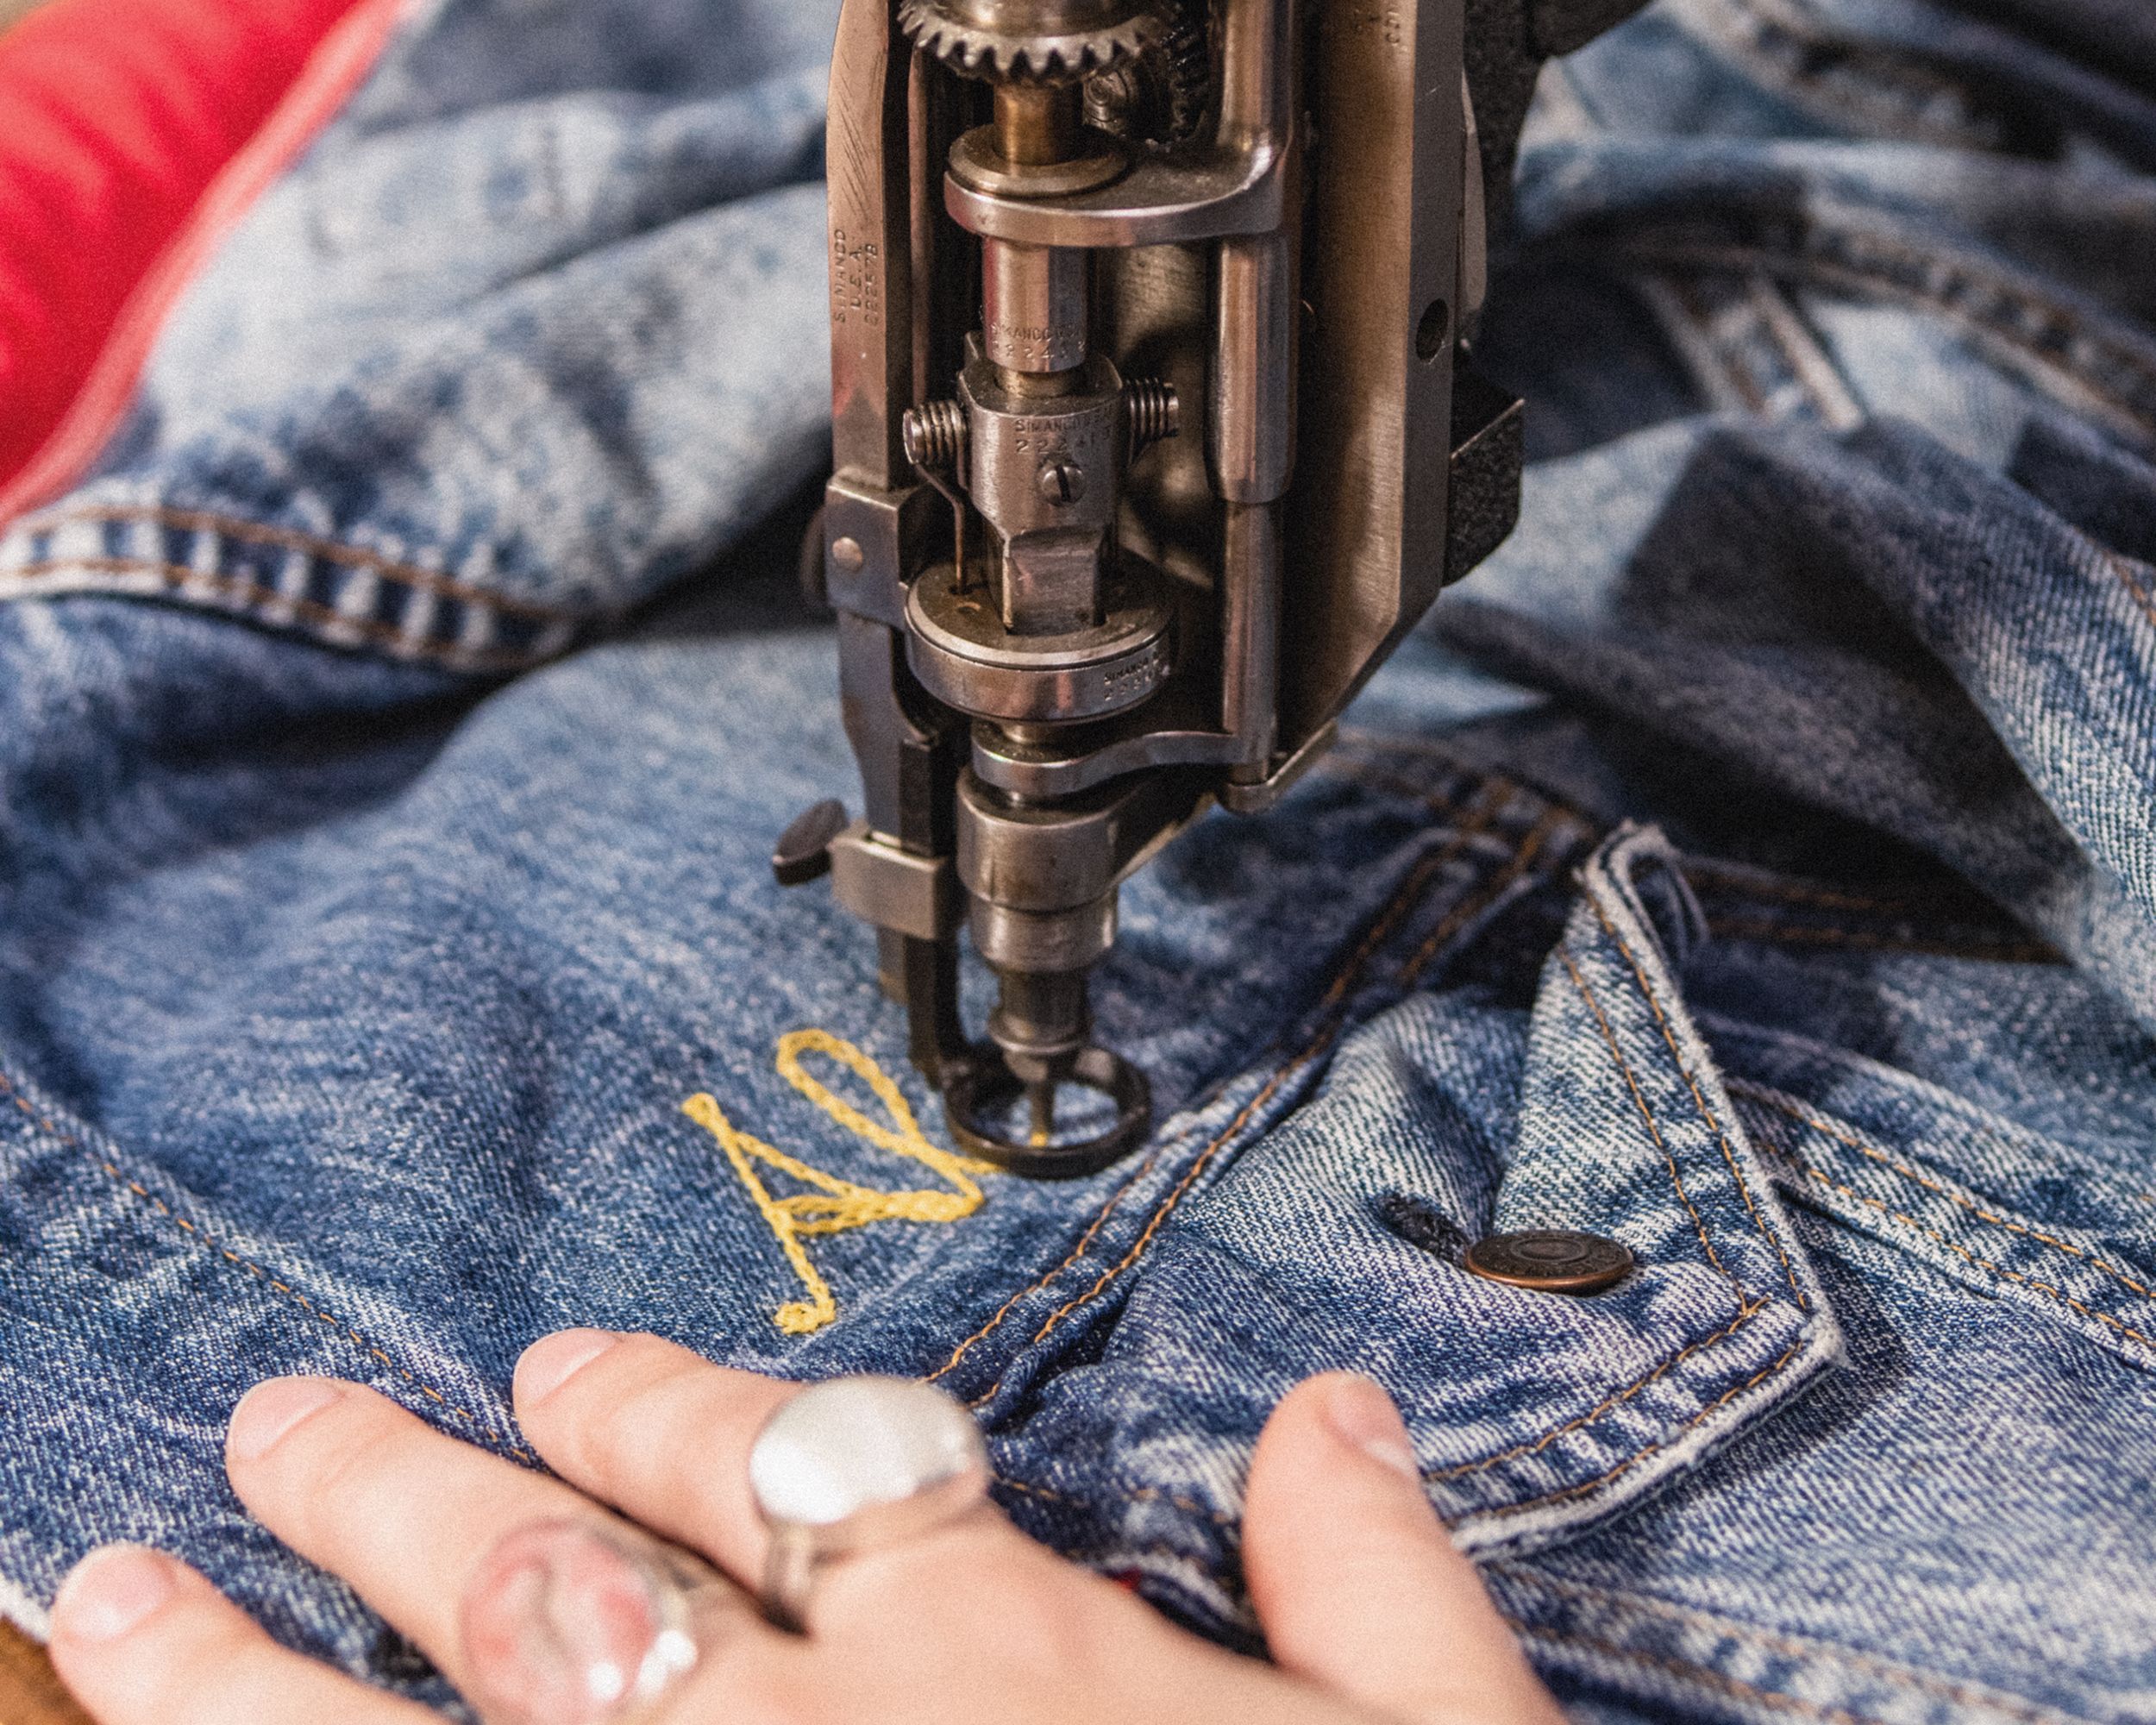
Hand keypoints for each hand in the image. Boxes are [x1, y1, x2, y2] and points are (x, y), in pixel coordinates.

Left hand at [47, 1333, 1562, 1724]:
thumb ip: (1378, 1593)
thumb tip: (1342, 1419)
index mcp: (1001, 1667)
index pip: (786, 1471)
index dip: (654, 1400)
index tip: (555, 1363)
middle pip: (555, 1579)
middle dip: (394, 1492)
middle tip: (267, 1421)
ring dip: (246, 1676)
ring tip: (117, 1594)